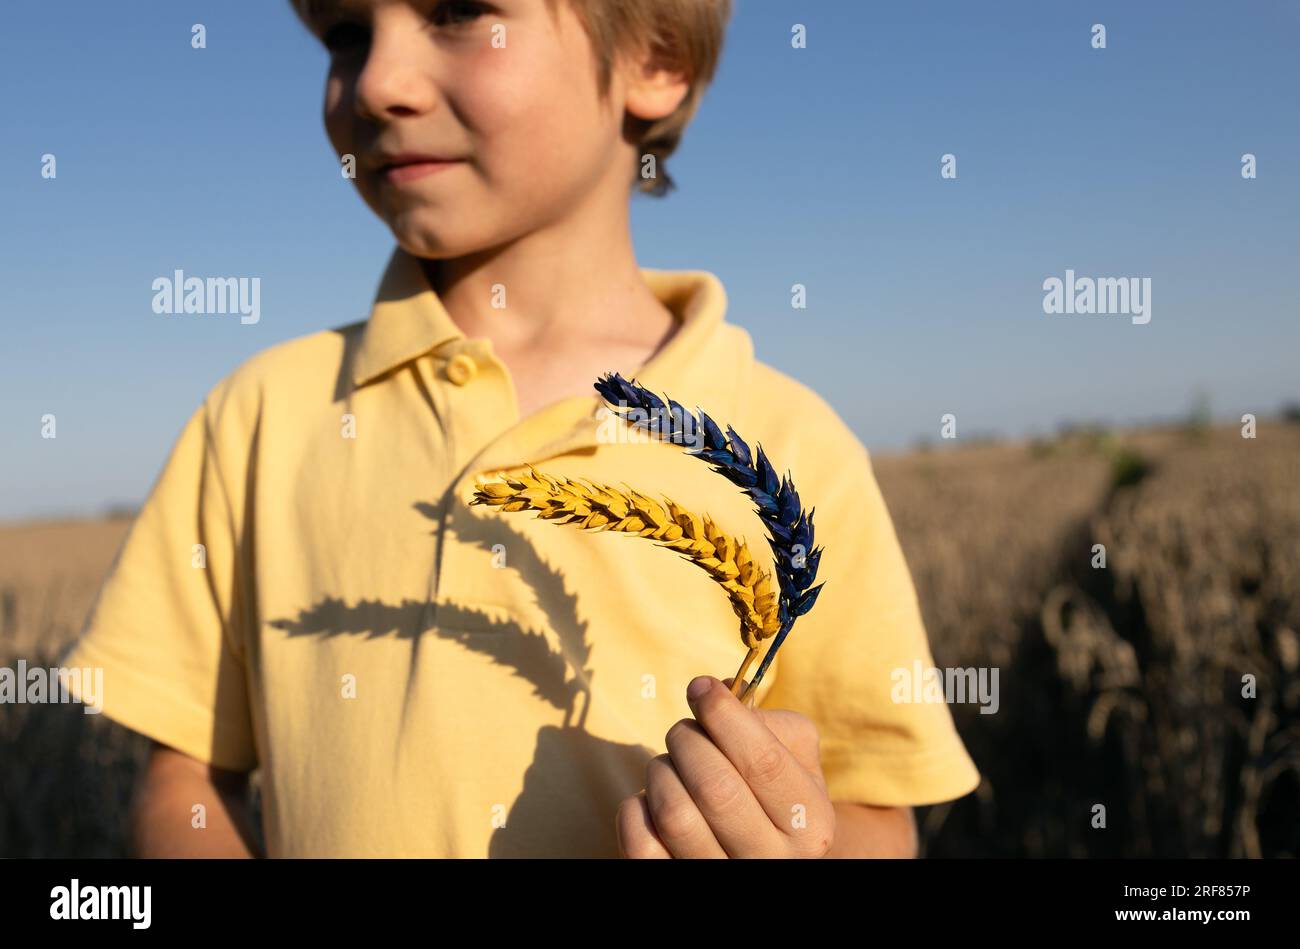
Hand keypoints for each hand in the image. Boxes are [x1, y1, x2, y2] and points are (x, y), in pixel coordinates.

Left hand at [615, 675, 834, 857]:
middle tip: (684, 731)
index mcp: (810, 823)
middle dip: (687, 740)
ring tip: (672, 765)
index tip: (700, 686)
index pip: (762, 762)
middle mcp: (772, 861)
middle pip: (715, 787)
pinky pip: (641, 845)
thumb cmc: (777, 791)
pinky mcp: (677, 883)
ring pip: (675, 815)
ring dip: (662, 771)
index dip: (723, 715)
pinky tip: (653, 799)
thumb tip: (713, 691)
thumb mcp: (795, 756)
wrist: (768, 854)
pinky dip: (636, 808)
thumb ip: (765, 719)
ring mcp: (724, 878)